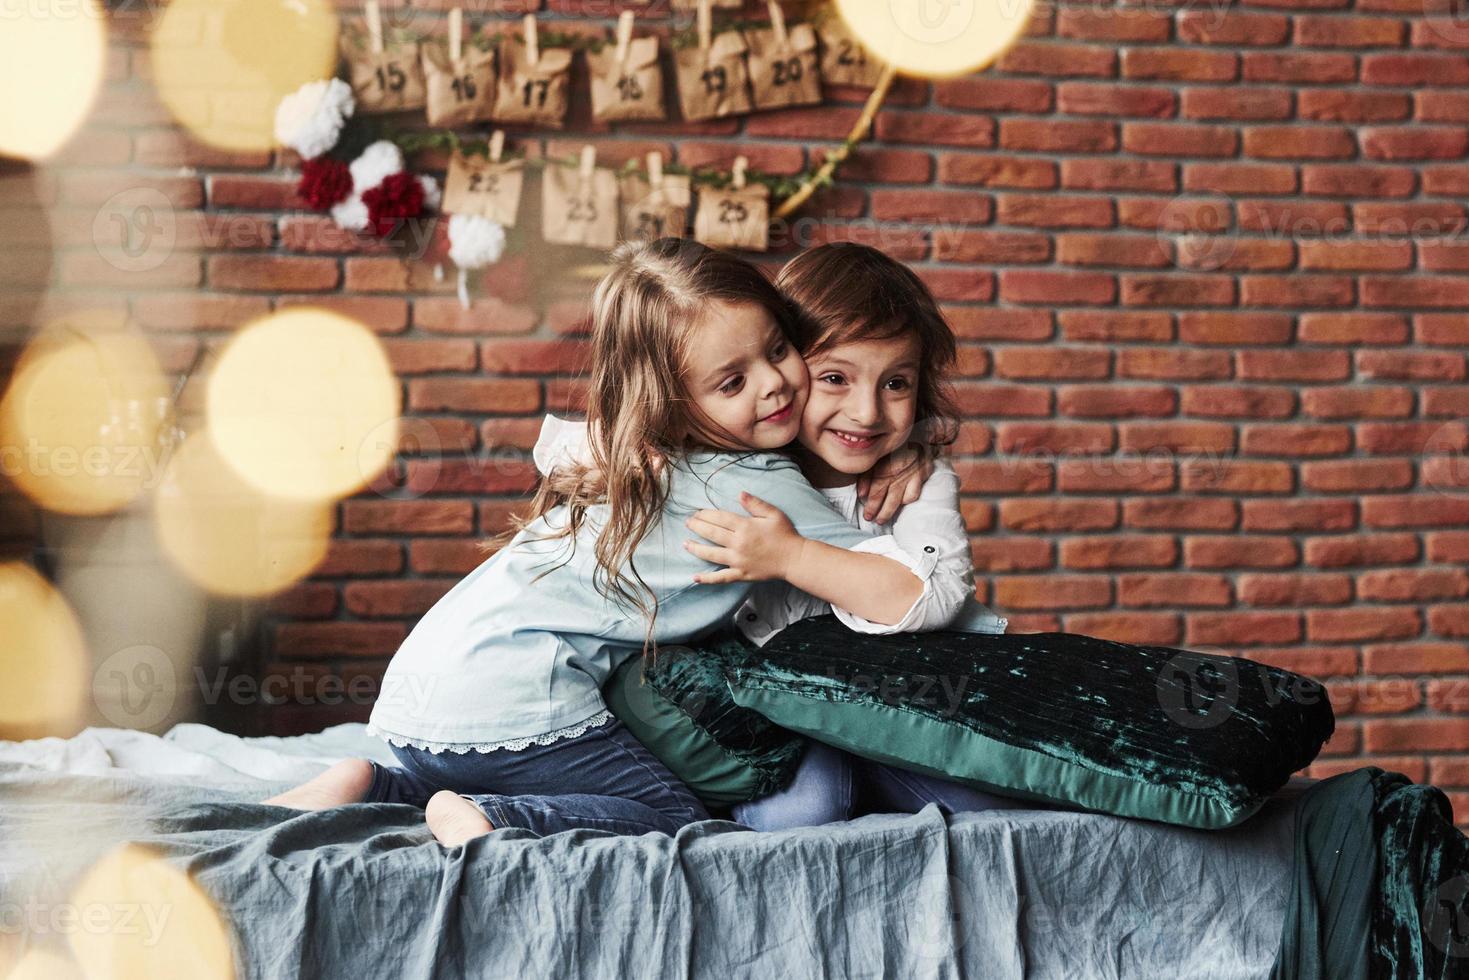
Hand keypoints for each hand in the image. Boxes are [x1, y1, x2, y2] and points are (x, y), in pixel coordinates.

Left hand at [683, 492, 803, 583]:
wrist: (794, 559)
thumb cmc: (785, 534)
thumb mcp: (773, 514)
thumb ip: (755, 503)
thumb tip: (739, 493)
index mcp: (745, 527)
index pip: (720, 518)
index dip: (706, 514)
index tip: (697, 512)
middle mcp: (738, 544)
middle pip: (712, 533)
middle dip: (697, 527)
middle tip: (687, 522)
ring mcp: (738, 561)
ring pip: (711, 554)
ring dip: (696, 549)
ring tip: (685, 544)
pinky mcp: (740, 574)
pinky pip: (721, 578)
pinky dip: (707, 579)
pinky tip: (694, 578)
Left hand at [856, 443, 934, 523]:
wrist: (913, 427)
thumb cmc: (890, 443)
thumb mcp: (874, 456)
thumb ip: (866, 475)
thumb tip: (862, 495)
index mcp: (886, 468)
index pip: (877, 493)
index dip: (871, 507)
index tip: (867, 516)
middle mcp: (901, 473)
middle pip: (890, 500)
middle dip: (881, 513)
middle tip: (875, 521)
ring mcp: (914, 473)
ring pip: (904, 499)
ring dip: (894, 510)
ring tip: (885, 517)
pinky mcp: (924, 471)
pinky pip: (916, 491)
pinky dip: (909, 498)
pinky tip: (902, 503)